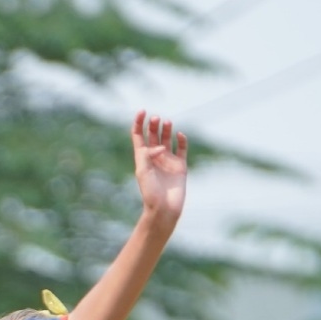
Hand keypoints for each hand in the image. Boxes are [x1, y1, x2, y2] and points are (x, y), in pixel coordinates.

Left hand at [132, 111, 187, 226]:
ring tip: (167, 122)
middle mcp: (155, 157)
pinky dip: (182, 140)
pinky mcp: (181, 166)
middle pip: (153, 135)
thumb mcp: (143, 171)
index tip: (142, 111)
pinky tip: (180, 135)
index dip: (139, 123)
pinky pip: (182, 149)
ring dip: (167, 129)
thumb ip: (147, 155)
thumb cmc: (150, 192)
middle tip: (157, 119)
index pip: (138, 136)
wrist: (164, 208)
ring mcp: (168, 160)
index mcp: (142, 158)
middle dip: (154, 125)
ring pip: (167, 139)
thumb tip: (160, 146)